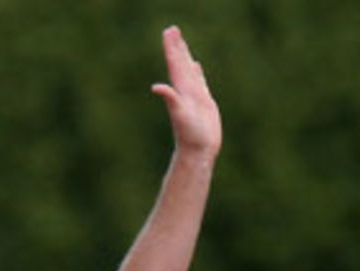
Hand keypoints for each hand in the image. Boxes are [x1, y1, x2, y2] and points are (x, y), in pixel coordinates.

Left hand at [152, 25, 221, 161]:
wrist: (198, 151)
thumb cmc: (190, 135)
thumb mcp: (179, 114)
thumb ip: (170, 99)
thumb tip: (156, 87)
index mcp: (180, 90)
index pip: (175, 64)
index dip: (172, 48)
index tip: (169, 31)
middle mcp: (185, 91)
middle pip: (180, 64)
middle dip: (176, 47)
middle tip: (171, 30)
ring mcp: (194, 96)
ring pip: (189, 71)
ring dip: (186, 57)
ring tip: (181, 44)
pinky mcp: (203, 102)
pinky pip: (199, 81)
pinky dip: (197, 72)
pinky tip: (195, 66)